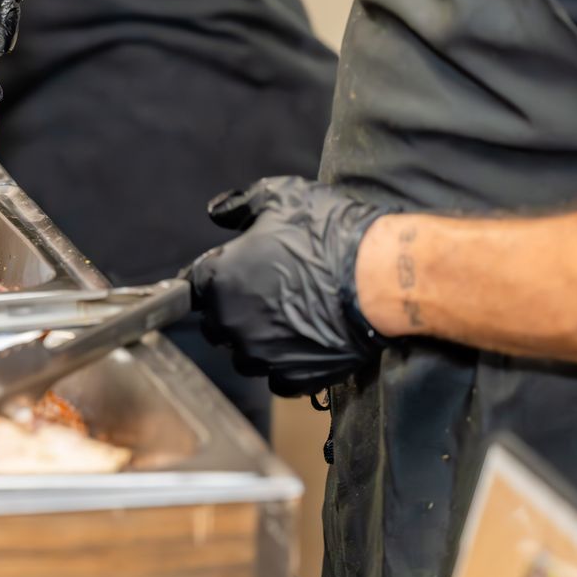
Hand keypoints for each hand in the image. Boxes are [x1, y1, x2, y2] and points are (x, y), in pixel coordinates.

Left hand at [187, 176, 393, 395]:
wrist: (381, 277)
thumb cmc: (330, 233)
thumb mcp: (281, 196)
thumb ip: (239, 204)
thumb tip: (217, 212)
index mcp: (219, 279)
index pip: (196, 285)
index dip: (216, 277)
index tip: (235, 274)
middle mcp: (231, 321)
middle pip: (216, 324)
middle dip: (233, 311)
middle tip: (268, 296)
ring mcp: (260, 354)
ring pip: (244, 356)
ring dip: (258, 343)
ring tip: (289, 321)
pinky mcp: (292, 376)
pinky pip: (278, 379)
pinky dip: (287, 366)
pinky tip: (306, 344)